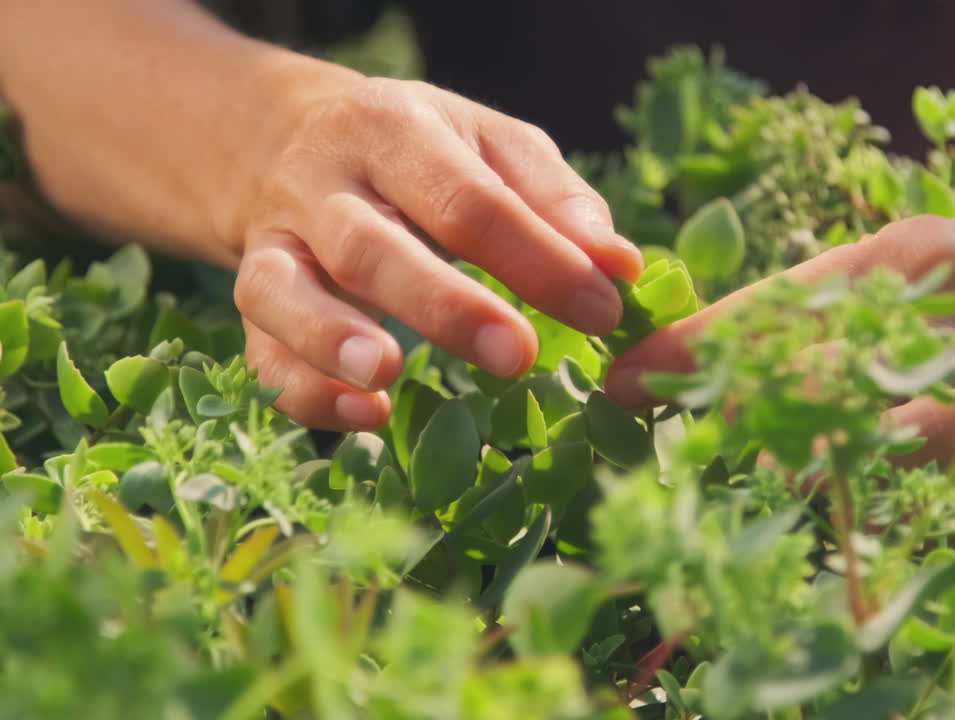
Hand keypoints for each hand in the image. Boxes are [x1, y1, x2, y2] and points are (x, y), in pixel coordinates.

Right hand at [230, 75, 642, 429]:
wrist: (285, 135)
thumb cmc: (419, 151)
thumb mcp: (490, 144)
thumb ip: (556, 199)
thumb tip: (620, 267)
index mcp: (393, 130)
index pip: (468, 199)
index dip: (537, 258)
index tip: (602, 310)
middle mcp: (322, 183)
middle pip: (370, 246)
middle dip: (444, 305)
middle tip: (518, 357)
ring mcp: (274, 241)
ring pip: (282, 290)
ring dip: (333, 338)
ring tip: (390, 375)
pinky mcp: (247, 297)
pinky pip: (260, 350)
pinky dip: (304, 389)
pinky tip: (366, 414)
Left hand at [605, 215, 954, 467]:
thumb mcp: (904, 264)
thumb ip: (824, 303)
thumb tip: (716, 360)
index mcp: (898, 252)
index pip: (776, 301)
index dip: (695, 348)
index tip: (623, 380)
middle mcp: (941, 300)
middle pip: (813, 365)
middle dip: (732, 410)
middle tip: (672, 439)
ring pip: (873, 424)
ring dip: (800, 456)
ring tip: (746, 474)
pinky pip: (937, 464)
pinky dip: (881, 481)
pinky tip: (837, 494)